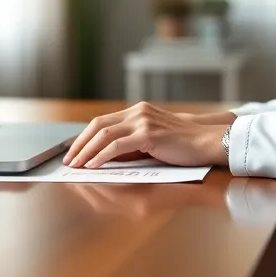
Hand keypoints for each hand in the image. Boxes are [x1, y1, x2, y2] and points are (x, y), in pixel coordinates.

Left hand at [62, 102, 227, 168]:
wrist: (207, 141)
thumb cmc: (184, 144)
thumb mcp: (153, 139)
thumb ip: (132, 143)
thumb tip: (106, 156)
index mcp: (138, 111)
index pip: (102, 122)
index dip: (85, 137)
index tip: (74, 151)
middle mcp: (138, 112)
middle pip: (98, 125)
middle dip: (80, 143)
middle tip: (68, 159)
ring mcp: (143, 122)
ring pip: (104, 135)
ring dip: (86, 151)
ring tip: (76, 165)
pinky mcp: (148, 135)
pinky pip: (117, 146)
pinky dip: (101, 155)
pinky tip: (93, 165)